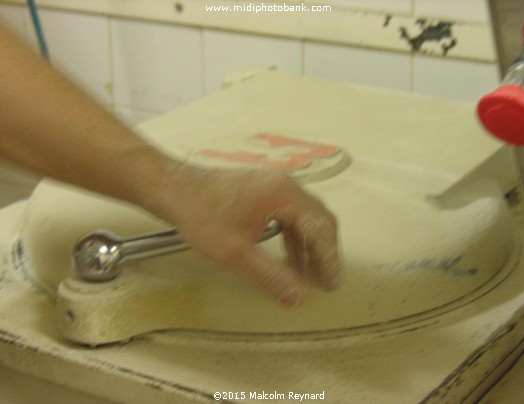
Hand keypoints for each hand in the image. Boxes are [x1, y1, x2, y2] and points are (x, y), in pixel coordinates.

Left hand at [150, 164, 341, 307]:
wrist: (175, 189)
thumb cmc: (202, 217)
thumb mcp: (236, 253)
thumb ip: (270, 276)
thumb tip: (297, 299)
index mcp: (285, 194)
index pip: (320, 228)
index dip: (328, 259)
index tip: (332, 284)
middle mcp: (286, 185)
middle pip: (318, 219)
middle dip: (323, 253)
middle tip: (326, 282)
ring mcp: (275, 185)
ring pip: (304, 218)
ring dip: (309, 246)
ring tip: (310, 276)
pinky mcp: (264, 190)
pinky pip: (289, 215)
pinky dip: (294, 238)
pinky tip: (291, 258)